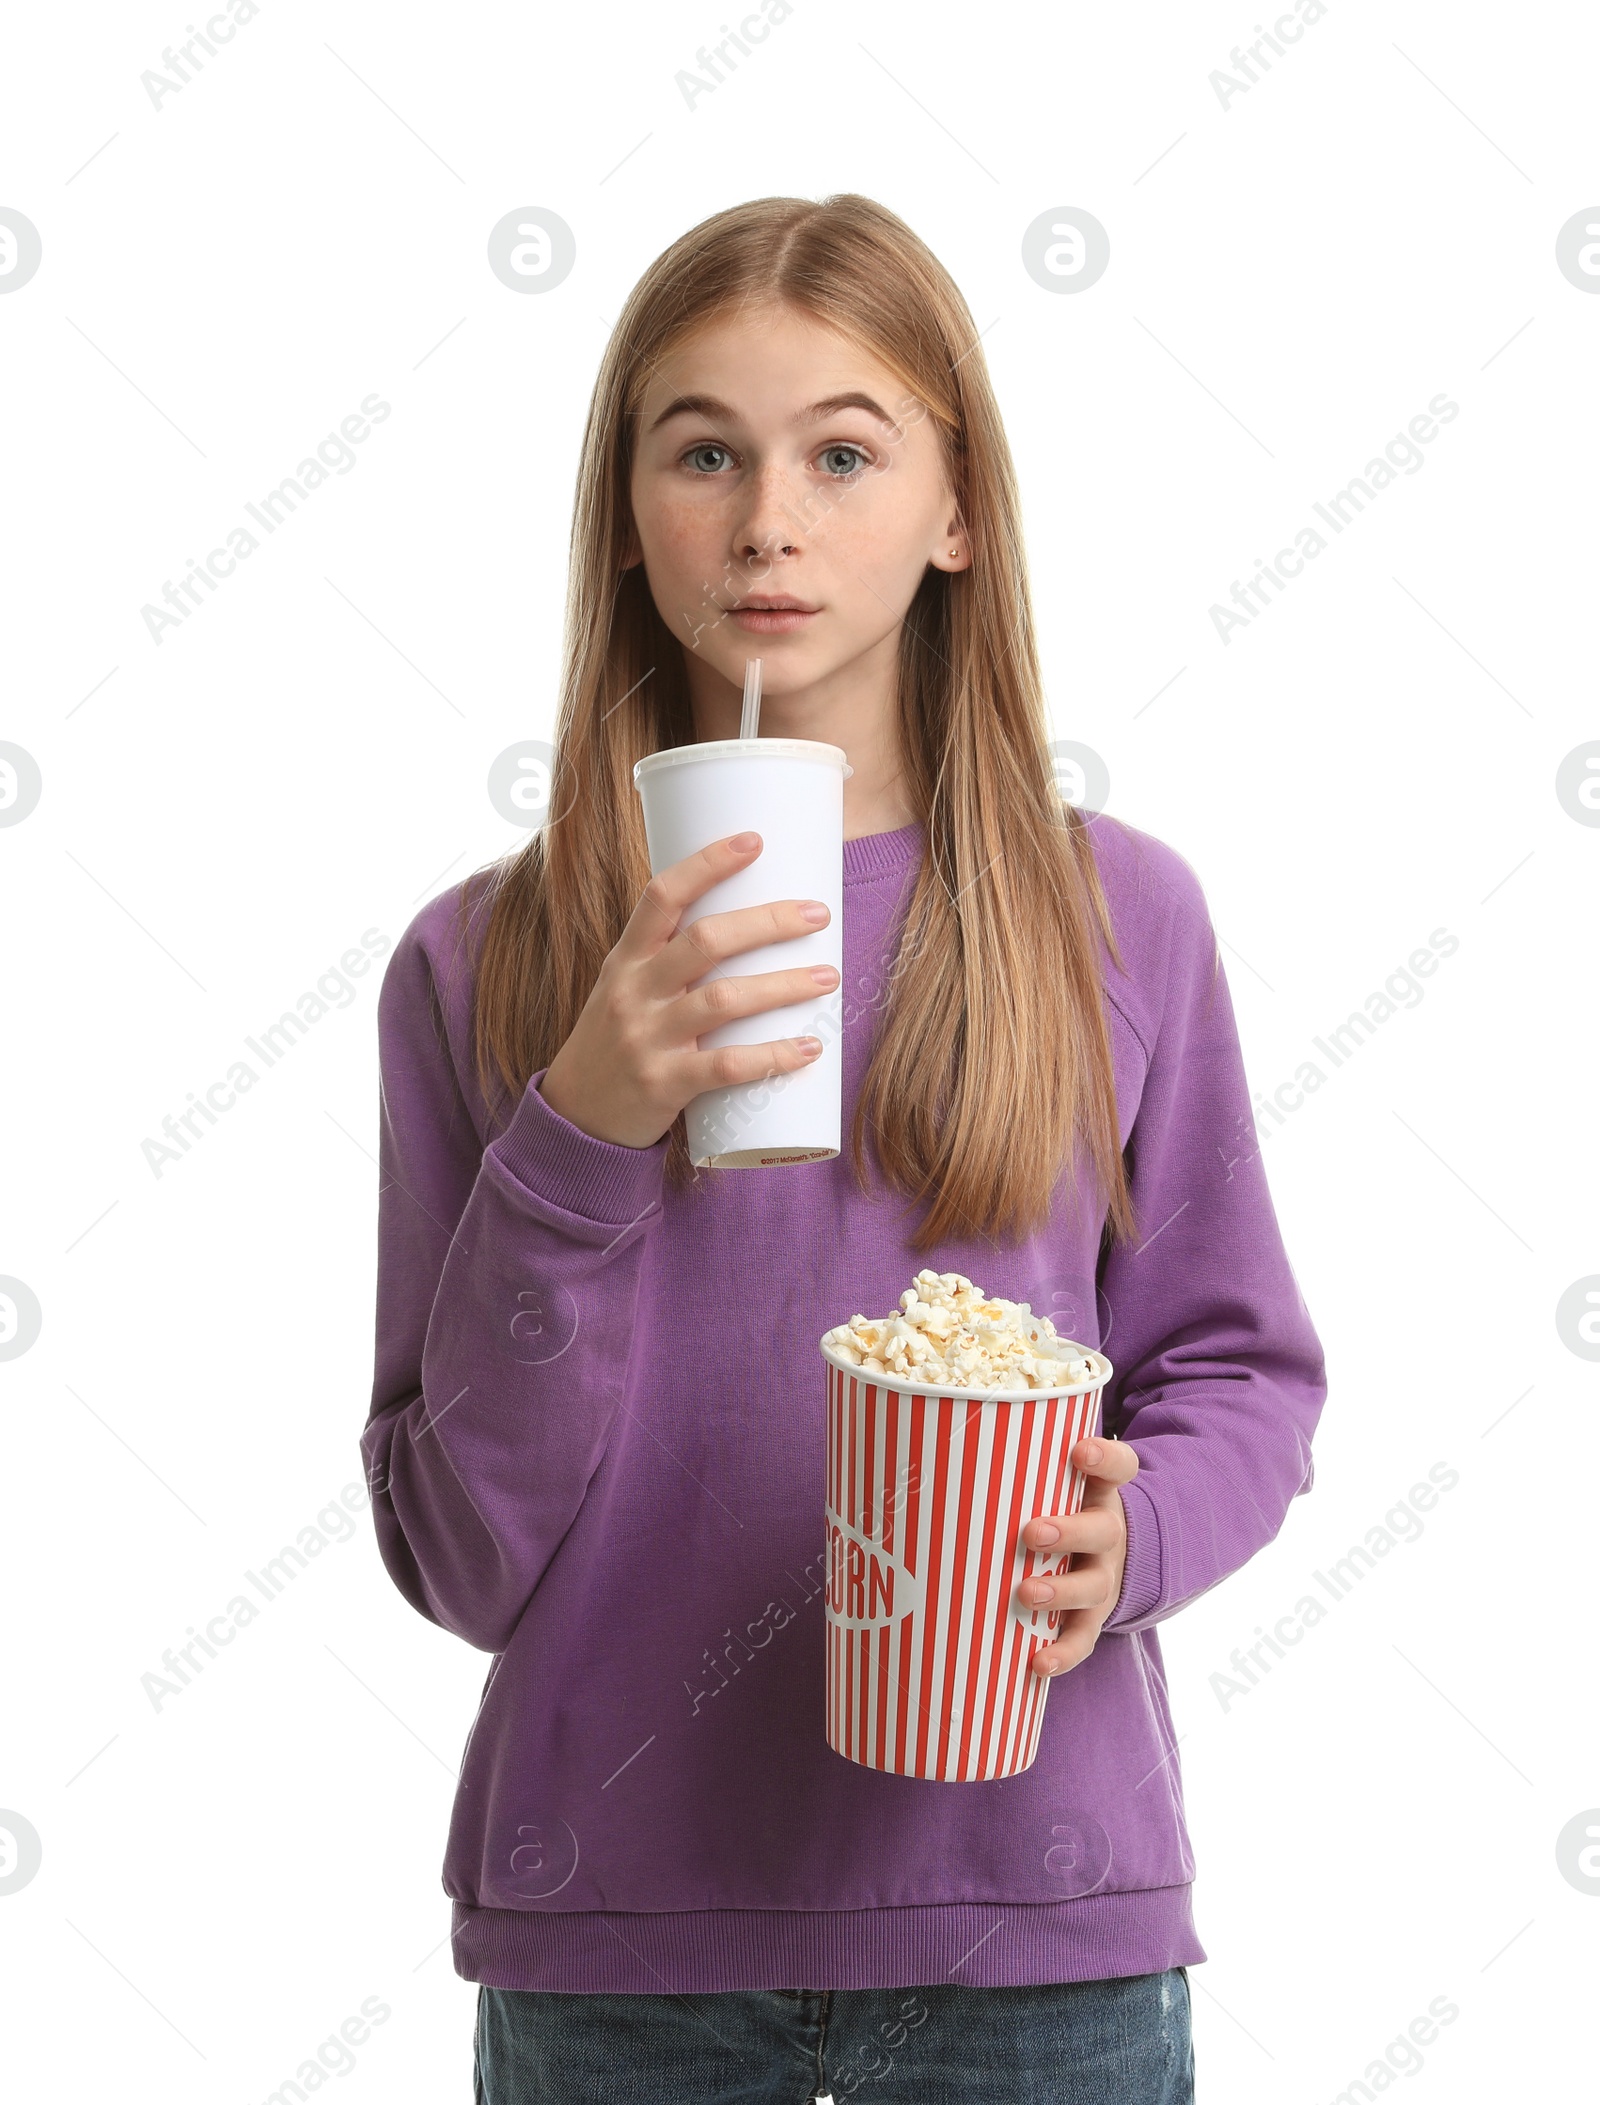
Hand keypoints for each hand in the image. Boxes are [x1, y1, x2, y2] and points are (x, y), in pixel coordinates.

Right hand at [537, 831, 838, 1148]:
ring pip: (723, 1000)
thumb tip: (750, 926)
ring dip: (783, 985)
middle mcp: (633, 992)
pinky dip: (773, 1056)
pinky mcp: (664, 1085)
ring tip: (828, 977)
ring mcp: (647, 1038)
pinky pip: (726, 1066)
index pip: (662, 896)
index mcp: (625, 960)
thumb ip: (670, 961)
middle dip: (768, 922)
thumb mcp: (624, 990)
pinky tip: (808, 1048)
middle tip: (818, 914)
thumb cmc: (615, 1043)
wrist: (574, 1117)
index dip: (707, 864)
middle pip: (706, 941)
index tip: (754, 841)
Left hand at [1015, 1436, 1139, 1677]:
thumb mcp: (1050, 1480)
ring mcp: (1104, 1576)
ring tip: (1027, 1594)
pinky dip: (1063, 1652)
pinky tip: (1038, 1663)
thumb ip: (1013, 1465)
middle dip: (1067, 1532)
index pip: (1119, 1466)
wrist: (1104, 1554)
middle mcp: (1107, 1531)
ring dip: (1061, 1591)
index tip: (1079, 1451)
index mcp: (1099, 1490)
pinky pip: (1083, 1637)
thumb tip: (925, 1448)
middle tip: (1031, 1532)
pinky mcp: (1094, 1616)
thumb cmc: (1055, 1505)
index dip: (1104, 1458)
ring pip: (1094, 1586)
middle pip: (1102, 1529)